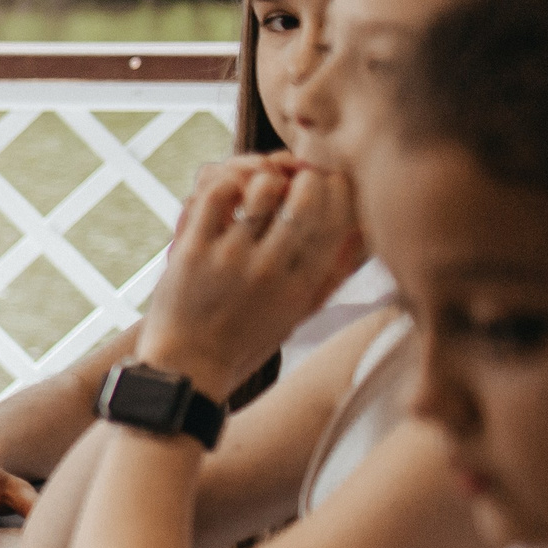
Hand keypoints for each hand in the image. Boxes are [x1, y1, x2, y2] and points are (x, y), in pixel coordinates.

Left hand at [140, 159, 363, 398]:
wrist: (187, 371)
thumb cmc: (244, 342)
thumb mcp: (297, 314)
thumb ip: (329, 276)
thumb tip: (360, 232)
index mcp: (304, 285)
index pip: (340, 218)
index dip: (340, 188)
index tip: (328, 181)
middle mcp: (272, 269)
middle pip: (308, 195)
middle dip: (307, 176)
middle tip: (294, 178)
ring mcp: (230, 259)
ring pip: (263, 187)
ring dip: (264, 178)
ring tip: (258, 188)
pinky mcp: (192, 252)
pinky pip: (216, 194)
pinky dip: (226, 181)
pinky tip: (229, 193)